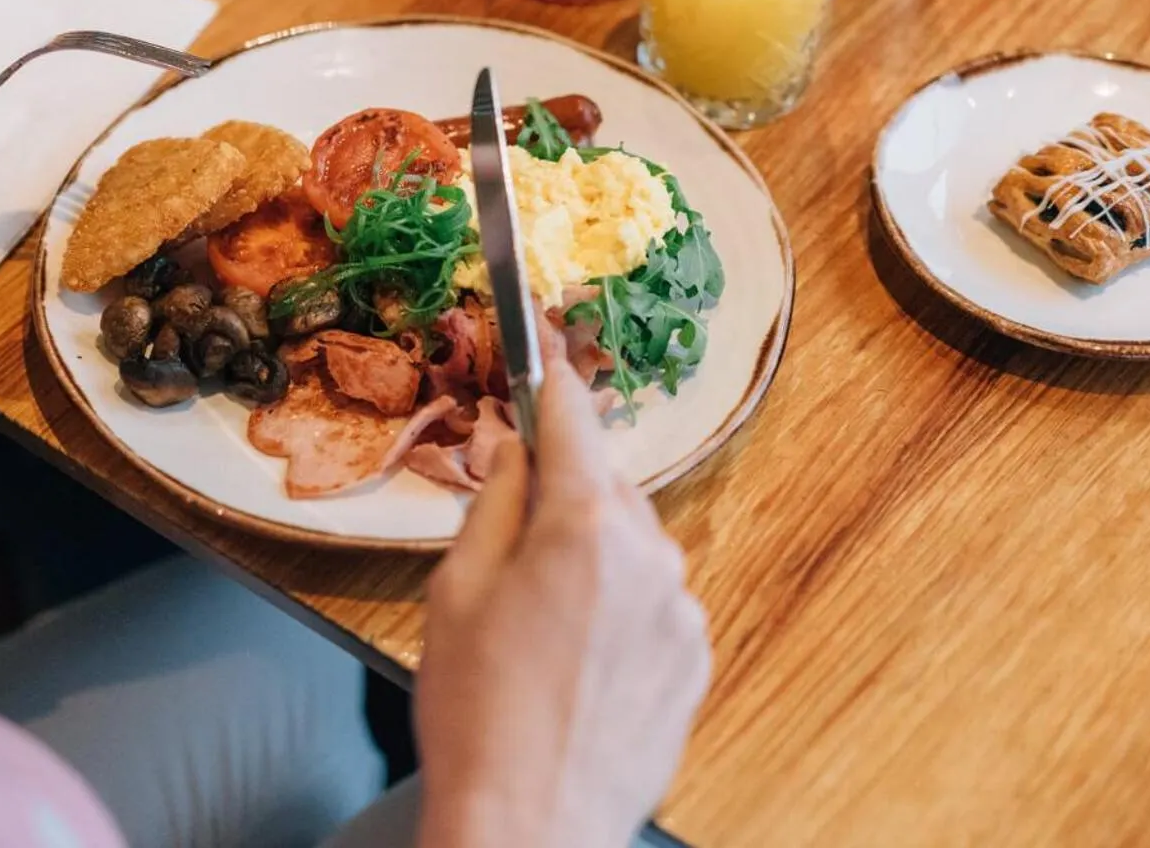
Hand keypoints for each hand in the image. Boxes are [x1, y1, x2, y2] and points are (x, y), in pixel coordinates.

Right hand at [414, 339, 711, 847]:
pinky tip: (572, 657)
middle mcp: (650, 557)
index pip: (574, 421)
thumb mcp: (455, 591)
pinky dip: (619, 607)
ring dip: (592, 553)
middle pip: (607, 485)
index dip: (552, 382)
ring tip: (536, 622)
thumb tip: (516, 447)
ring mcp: (681, 613)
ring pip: (634, 546)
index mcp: (584, 527)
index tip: (544, 350)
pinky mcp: (694, 661)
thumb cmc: (476, 715)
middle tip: (508, 535)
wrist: (530, 826)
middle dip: (563, 491)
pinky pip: (654, 602)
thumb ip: (494, 503)